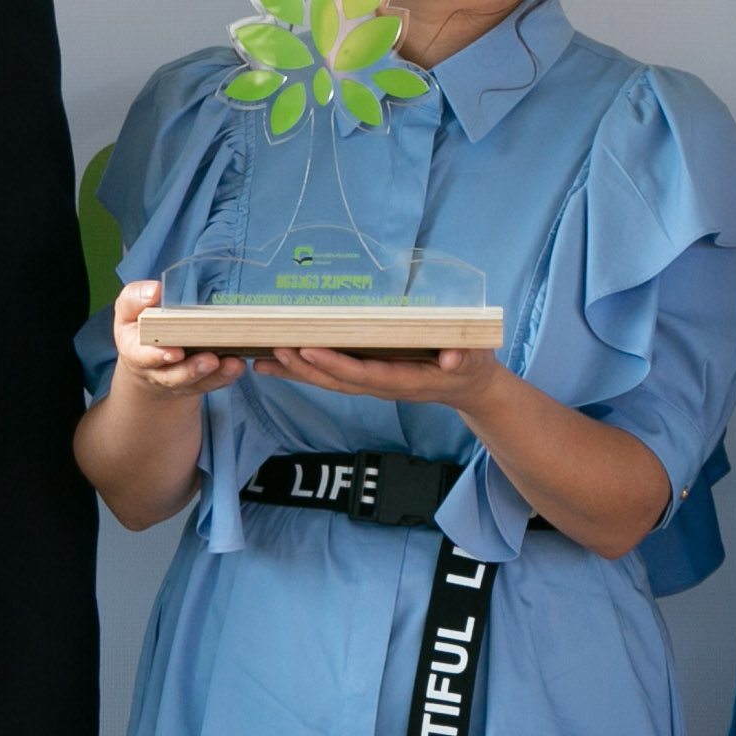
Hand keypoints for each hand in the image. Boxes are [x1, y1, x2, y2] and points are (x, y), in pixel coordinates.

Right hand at [109, 280, 242, 397]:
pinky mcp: (199, 383)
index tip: (176, 352)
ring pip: (198, 383)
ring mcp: (180, 380)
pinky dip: (227, 376)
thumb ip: (134, 299)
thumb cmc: (139, 329)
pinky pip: (213, 383)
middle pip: (175, 376)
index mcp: (136, 353)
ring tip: (233, 363)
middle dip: (193, 369)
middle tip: (211, 360)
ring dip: (217, 375)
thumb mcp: (128, 312)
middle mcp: (157, 372)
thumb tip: (155, 289)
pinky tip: (239, 365)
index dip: (159, 356)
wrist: (147, 363)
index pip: (144, 358)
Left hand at [254, 343, 506, 413]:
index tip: (309, 349)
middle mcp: (382, 386)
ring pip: (329, 382)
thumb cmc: (471, 365)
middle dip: (304, 367)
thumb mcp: (474, 359)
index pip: (364, 373)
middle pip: (337, 381)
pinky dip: (304, 370)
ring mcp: (373, 384)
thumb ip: (465, 358)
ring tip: (261, 361)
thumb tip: (454, 358)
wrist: (468, 384)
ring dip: (296, 372)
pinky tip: (278, 363)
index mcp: (404, 380)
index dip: (336, 364)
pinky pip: (332, 377)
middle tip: (273, 349)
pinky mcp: (368, 378)